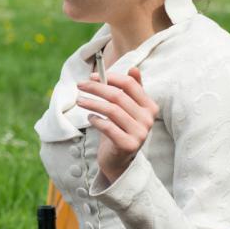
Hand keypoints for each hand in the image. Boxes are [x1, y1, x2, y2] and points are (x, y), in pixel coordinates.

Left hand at [76, 67, 158, 183]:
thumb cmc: (120, 129)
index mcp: (150, 106)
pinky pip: (108, 127)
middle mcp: (148, 119)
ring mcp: (140, 133)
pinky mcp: (128, 145)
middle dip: (96, 88)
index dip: (110, 77)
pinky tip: (90, 118)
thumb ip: (131, 90)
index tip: (92, 76)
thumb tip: (133, 68)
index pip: (130, 84)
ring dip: (92, 103)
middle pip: (118, 96)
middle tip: (80, 85)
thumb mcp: (127, 109)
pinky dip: (96, 120)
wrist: (119, 160)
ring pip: (112, 110)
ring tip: (79, 100)